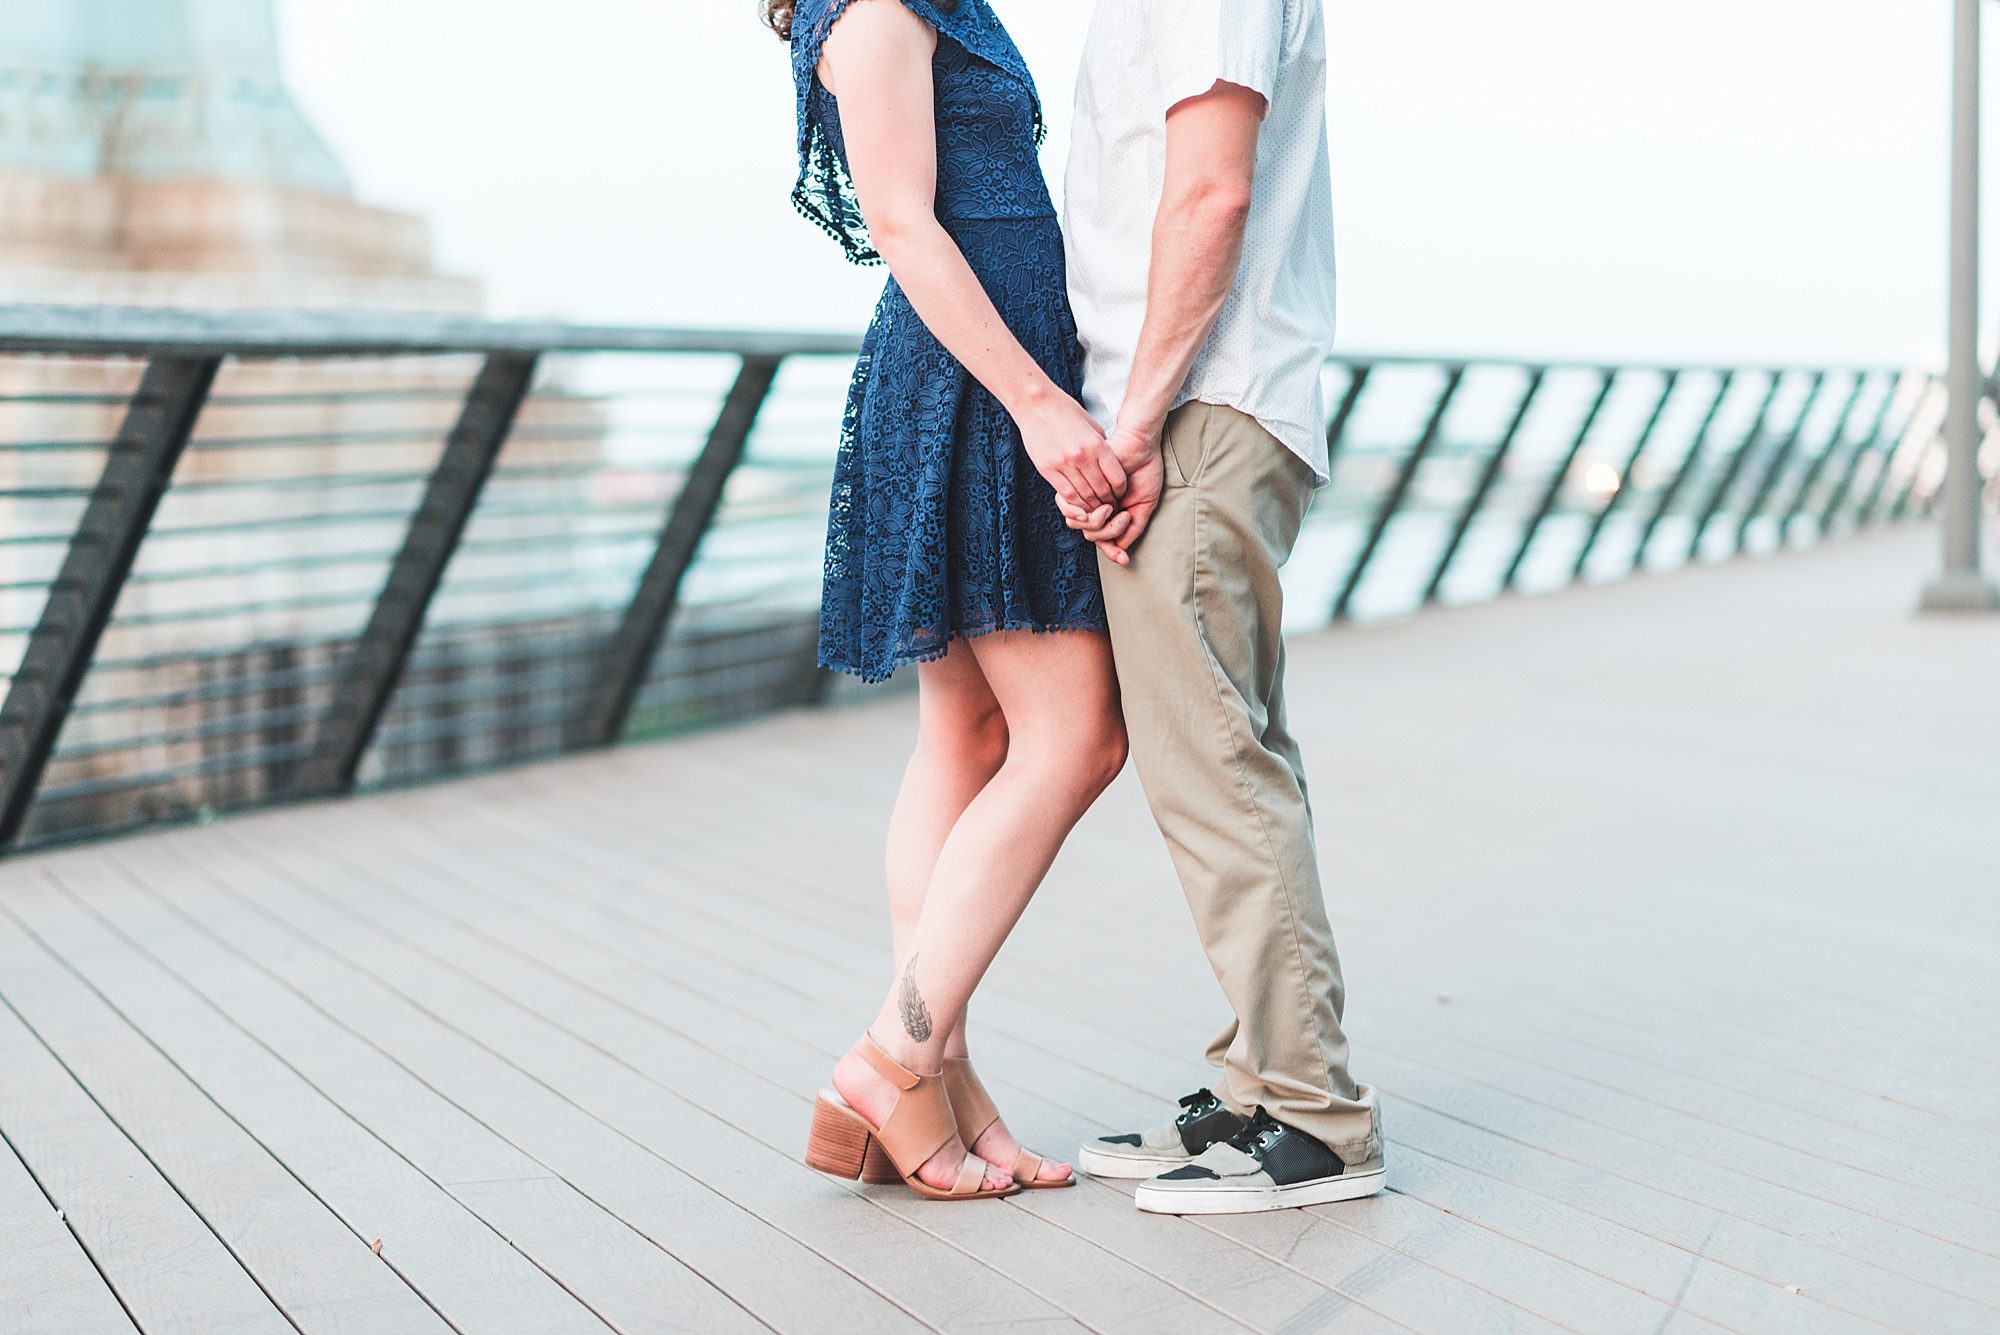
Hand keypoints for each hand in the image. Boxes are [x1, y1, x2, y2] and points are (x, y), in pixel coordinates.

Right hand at [1017, 391, 1127, 509]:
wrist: (1036, 404)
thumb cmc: (1064, 411)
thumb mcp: (1092, 426)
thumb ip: (1102, 447)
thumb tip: (1110, 465)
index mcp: (1096, 445)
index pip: (1117, 478)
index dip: (1121, 491)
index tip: (1120, 493)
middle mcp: (1081, 457)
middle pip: (1102, 491)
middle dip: (1109, 501)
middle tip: (1110, 505)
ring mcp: (1064, 465)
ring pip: (1084, 497)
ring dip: (1092, 506)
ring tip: (1095, 507)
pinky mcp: (1048, 470)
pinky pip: (1066, 495)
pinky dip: (1076, 504)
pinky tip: (1079, 504)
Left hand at [1061, 422, 1163, 564]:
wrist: (1141, 446)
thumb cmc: (1145, 471)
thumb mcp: (1145, 505)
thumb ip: (1134, 527)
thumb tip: (1121, 548)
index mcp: (1110, 510)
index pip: (1104, 537)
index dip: (1112, 552)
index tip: (1124, 560)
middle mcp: (1097, 506)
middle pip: (1092, 536)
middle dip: (1111, 535)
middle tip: (1126, 517)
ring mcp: (1088, 497)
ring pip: (1085, 529)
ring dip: (1106, 526)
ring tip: (1120, 510)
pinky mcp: (1080, 487)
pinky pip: (1078, 514)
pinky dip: (1097, 517)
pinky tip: (1111, 506)